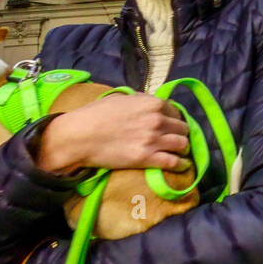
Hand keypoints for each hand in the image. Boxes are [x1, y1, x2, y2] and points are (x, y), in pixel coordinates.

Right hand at [36, 93, 191, 175]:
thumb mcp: (121, 98)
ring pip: (182, 145)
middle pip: (182, 129)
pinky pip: (174, 162)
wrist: (80, 136)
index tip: (171, 126)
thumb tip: (150, 103)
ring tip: (178, 153)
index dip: (174, 120)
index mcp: (152, 103)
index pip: (176, 112)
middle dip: (180, 134)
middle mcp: (157, 120)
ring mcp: (153, 140)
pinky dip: (180, 164)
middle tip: (174, 140)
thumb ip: (140, 100)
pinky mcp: (147, 158)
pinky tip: (181, 165)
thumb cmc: (96, 114)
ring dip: (182, 149)